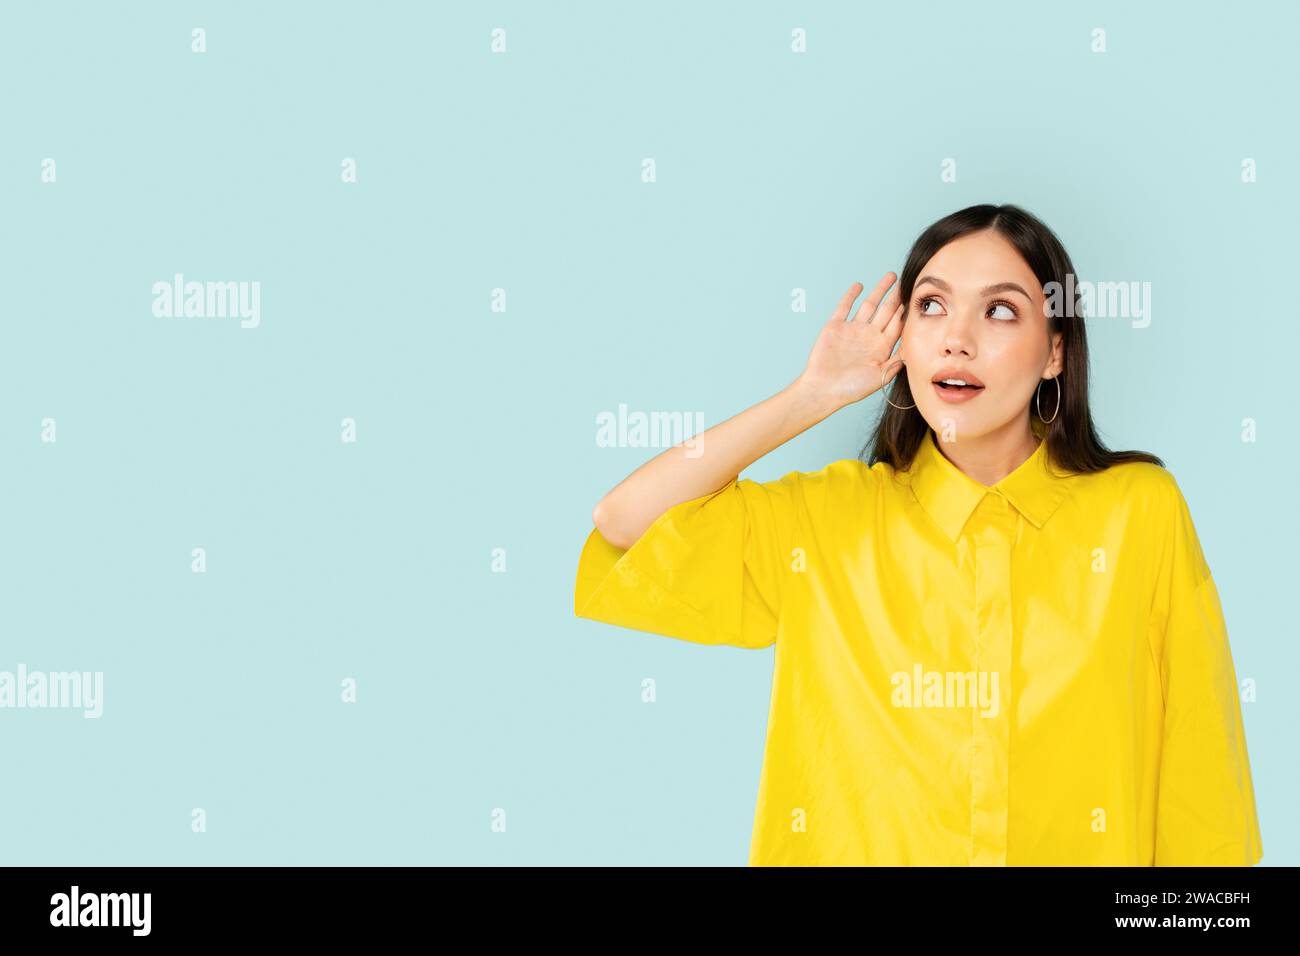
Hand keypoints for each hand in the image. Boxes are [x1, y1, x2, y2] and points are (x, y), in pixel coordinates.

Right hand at [796, 273, 906, 409]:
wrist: (823, 389)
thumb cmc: (851, 389)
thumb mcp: (880, 377)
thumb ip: (896, 362)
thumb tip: (914, 348)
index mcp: (881, 347)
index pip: (898, 325)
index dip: (907, 312)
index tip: (917, 298)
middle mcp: (868, 336)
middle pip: (886, 311)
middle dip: (897, 297)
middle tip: (908, 281)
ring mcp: (852, 330)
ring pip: (869, 305)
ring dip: (879, 290)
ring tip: (891, 276)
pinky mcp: (835, 327)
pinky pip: (844, 307)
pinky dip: (851, 296)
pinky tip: (859, 285)